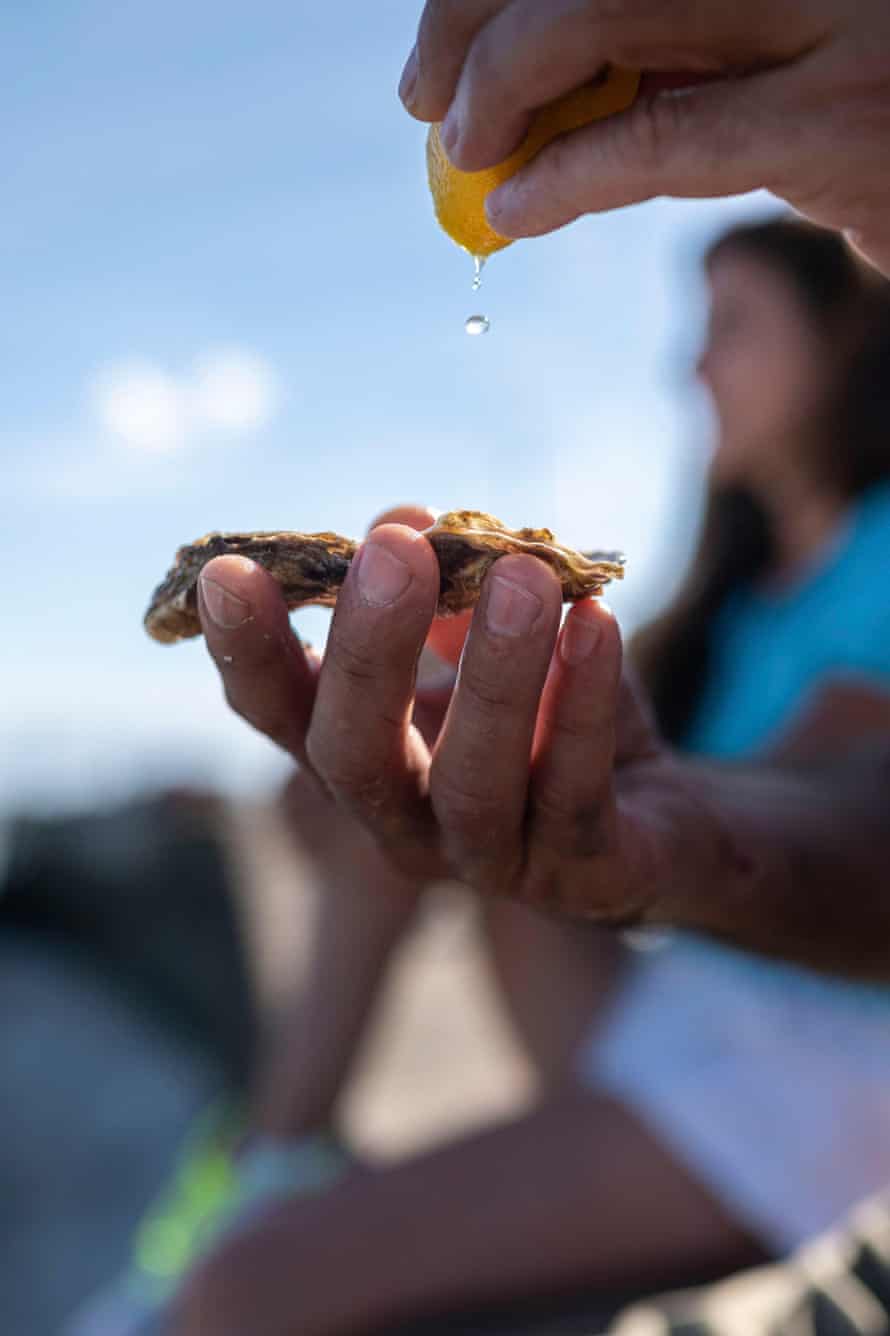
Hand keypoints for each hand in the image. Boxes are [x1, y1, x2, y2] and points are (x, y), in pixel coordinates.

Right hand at [197, 504, 733, 921]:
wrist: (659, 820)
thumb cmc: (549, 717)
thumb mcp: (489, 639)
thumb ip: (442, 588)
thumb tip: (406, 522)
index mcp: (364, 760)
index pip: (283, 715)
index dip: (249, 652)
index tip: (227, 570)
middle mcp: (407, 823)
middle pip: (356, 759)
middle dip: (368, 654)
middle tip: (392, 552)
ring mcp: (493, 860)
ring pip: (473, 784)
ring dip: (493, 677)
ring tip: (521, 577)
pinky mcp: (586, 873)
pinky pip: (577, 792)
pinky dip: (586, 703)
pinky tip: (596, 620)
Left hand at [399, 0, 889, 275]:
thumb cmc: (869, 97)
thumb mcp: (766, 44)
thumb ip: (667, 44)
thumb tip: (529, 87)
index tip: (439, 38)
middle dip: (471, 17)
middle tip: (425, 98)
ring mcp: (828, 9)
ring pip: (600, 10)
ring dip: (500, 86)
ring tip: (466, 152)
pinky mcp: (835, 116)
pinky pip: (657, 138)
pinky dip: (565, 176)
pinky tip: (516, 210)